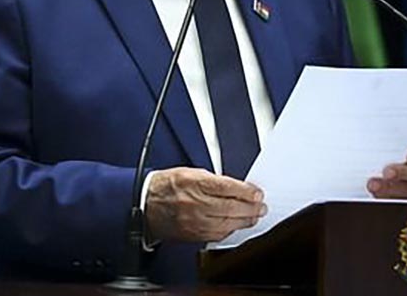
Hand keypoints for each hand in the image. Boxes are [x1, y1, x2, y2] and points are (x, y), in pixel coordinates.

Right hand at [144, 167, 266, 242]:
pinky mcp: (192, 234)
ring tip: (254, 216)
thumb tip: (236, 188)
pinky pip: (217, 235)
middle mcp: (194, 203)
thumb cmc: (167, 186)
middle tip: (261, 207)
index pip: (226, 188)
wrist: (145, 204)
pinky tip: (237, 225)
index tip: (257, 193)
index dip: (246, 191)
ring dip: (244, 221)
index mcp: (193, 183)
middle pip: (230, 208)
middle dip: (250, 208)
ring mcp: (193, 221)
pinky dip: (230, 230)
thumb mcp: (190, 172)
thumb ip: (214, 180)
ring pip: (226, 224)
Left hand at [367, 144, 406, 198]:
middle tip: (386, 172)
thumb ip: (394, 147)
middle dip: (404, 174)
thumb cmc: (396, 155)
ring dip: (392, 190)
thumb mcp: (399, 149)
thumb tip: (376, 141)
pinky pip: (403, 206)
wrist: (395, 174)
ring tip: (374, 186)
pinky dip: (388, 201)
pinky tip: (375, 196)